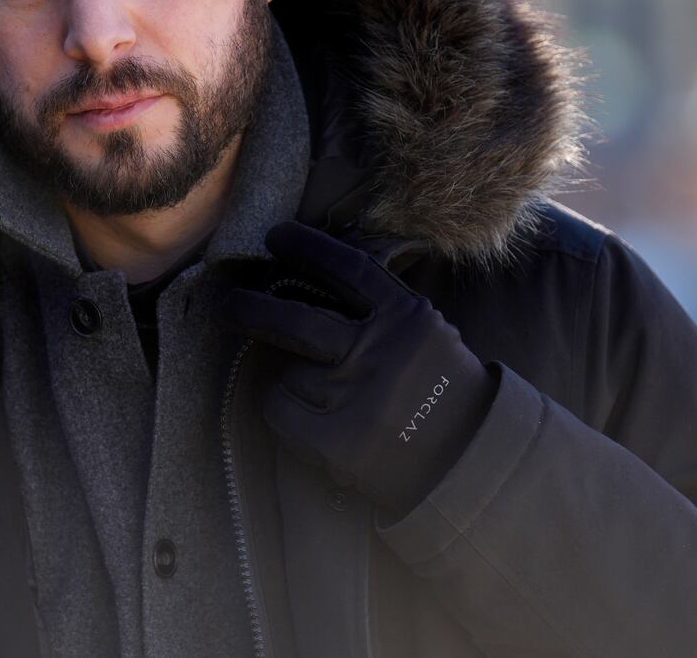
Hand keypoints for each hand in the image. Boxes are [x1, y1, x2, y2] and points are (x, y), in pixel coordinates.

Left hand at [224, 221, 494, 517]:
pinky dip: (282, 407)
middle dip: (251, 308)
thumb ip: (385, 307)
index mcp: (404, 316)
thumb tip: (321, 274)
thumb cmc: (442, 390)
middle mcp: (378, 352)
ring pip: (290, 372)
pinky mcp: (339, 442)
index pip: (347, 269)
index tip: (275, 237)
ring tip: (322, 395)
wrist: (469, 459)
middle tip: (227, 301)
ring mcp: (357, 397)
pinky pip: (280, 410)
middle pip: (296, 320)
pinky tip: (305, 417)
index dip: (307, 248)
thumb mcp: (428, 332)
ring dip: (294, 378)